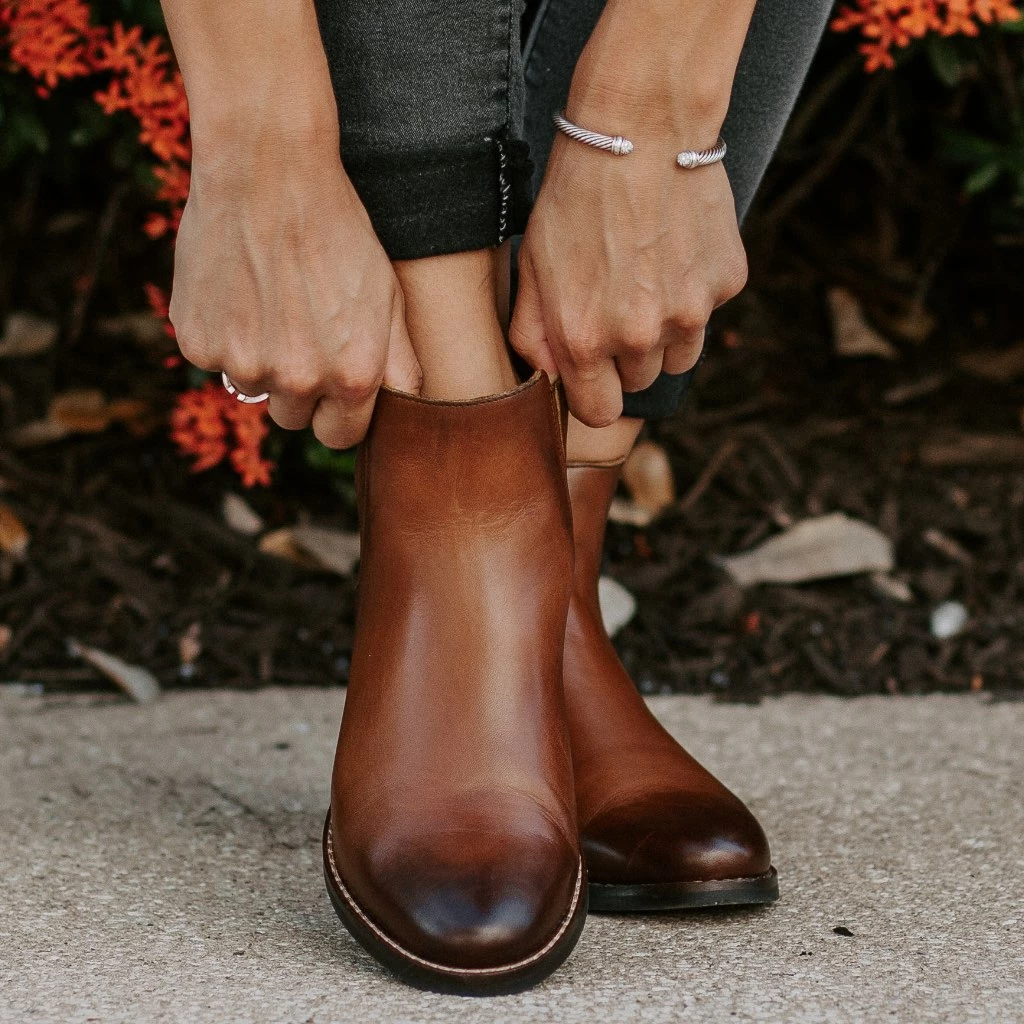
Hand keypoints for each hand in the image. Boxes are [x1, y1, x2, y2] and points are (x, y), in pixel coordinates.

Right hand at [170, 141, 420, 447]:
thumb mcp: (386, 294)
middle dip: (299, 387)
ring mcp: (243, 364)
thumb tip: (407, 405)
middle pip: (293, 417)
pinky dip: (223, 333)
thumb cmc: (338, 231)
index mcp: (351, 377)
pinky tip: (238, 288)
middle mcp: (297, 381)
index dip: (338, 412)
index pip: (340, 435)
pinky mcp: (199, 343)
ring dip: (260, 358)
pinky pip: (214, 359)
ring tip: (270, 299)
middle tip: (300, 329)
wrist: (268, 171)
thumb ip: (398, 360)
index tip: (332, 385)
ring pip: (253, 387)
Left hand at [510, 133, 746, 426]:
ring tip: (646, 277)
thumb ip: (534, 336)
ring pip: (679, 355)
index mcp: (586, 341)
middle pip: (639, 382)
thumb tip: (549, 380)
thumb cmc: (575, 198)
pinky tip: (674, 249)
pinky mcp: (725, 283)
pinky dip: (694, 291)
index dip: (595, 393)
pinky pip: (708, 310)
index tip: (594, 371)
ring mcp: (690, 312)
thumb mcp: (533, 267)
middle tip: (616, 301)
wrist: (641, 129)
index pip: (599, 412)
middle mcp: (641, 337)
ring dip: (664, 332)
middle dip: (626, 355)